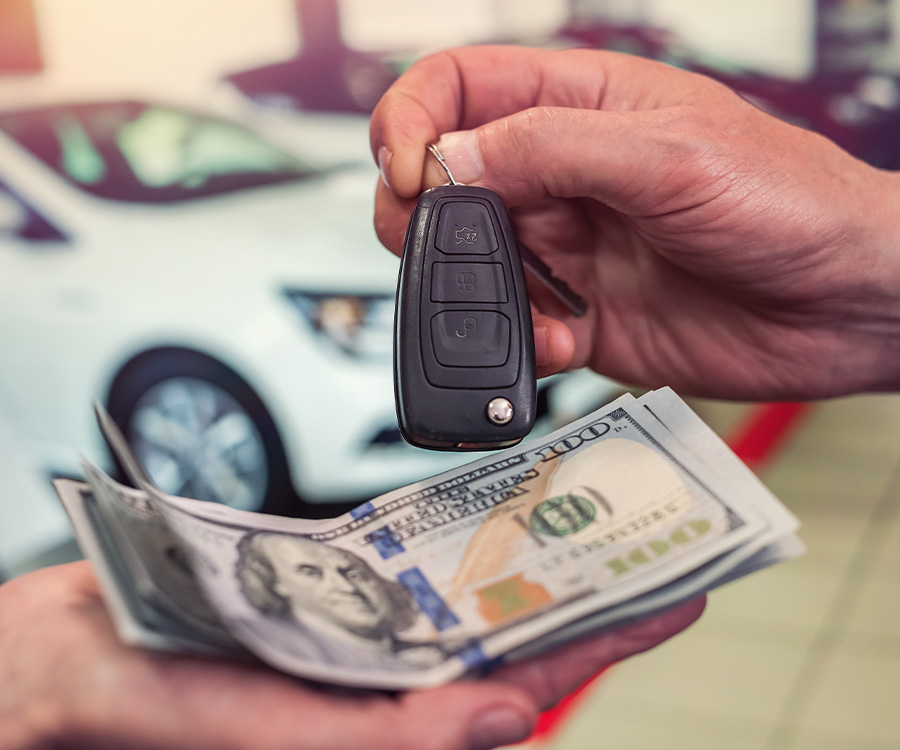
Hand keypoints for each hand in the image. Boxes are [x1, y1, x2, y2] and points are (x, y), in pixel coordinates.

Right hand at [0, 562, 703, 749]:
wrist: (46, 666)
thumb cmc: (113, 702)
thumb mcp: (234, 724)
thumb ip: (362, 736)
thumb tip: (502, 721)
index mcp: (376, 729)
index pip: (519, 687)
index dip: (600, 640)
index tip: (674, 591)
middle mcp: (379, 690)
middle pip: (510, 640)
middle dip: (588, 591)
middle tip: (660, 537)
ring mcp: (354, 649)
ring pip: (465, 606)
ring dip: (530, 564)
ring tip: (594, 519)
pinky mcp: (319, 610)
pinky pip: (406, 578)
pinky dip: (452, 549)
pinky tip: (485, 524)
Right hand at [371, 46, 899, 400]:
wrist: (843, 305)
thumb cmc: (792, 203)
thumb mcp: (670, 155)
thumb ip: (551, 149)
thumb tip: (450, 157)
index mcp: (581, 106)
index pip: (459, 88)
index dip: (413, 121)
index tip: (409, 170)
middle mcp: (563, 177)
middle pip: (444, 181)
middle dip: (423, 217)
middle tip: (443, 248)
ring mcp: (568, 249)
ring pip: (469, 263)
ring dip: (471, 292)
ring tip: (520, 304)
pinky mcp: (581, 315)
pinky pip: (517, 330)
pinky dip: (521, 345)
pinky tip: (561, 343)